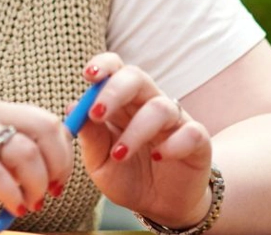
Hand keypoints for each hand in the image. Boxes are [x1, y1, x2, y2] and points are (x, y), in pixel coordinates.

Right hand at [0, 98, 71, 216]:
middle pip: (45, 130)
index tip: (60, 181)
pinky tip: (12, 208)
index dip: (64, 153)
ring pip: (24, 152)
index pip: (49, 121)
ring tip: (29, 203)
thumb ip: (14, 154)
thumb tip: (53, 171)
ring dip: (36, 184)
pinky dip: (11, 194)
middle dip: (58, 166)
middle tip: (51, 192)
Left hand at [76, 53, 214, 228]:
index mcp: (122, 103)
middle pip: (136, 77)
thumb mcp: (100, 162)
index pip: (115, 68)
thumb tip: (72, 107)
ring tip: (119, 154)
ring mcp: (175, 121)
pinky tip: (158, 157)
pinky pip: (191, 132)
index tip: (88, 76)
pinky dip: (173, 144)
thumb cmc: (126, 176)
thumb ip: (90, 137)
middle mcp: (148, 103)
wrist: (160, 205)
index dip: (103, 65)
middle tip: (97, 114)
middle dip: (115, 91)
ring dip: (136, 129)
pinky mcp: (198, 140)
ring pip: (160, 107)